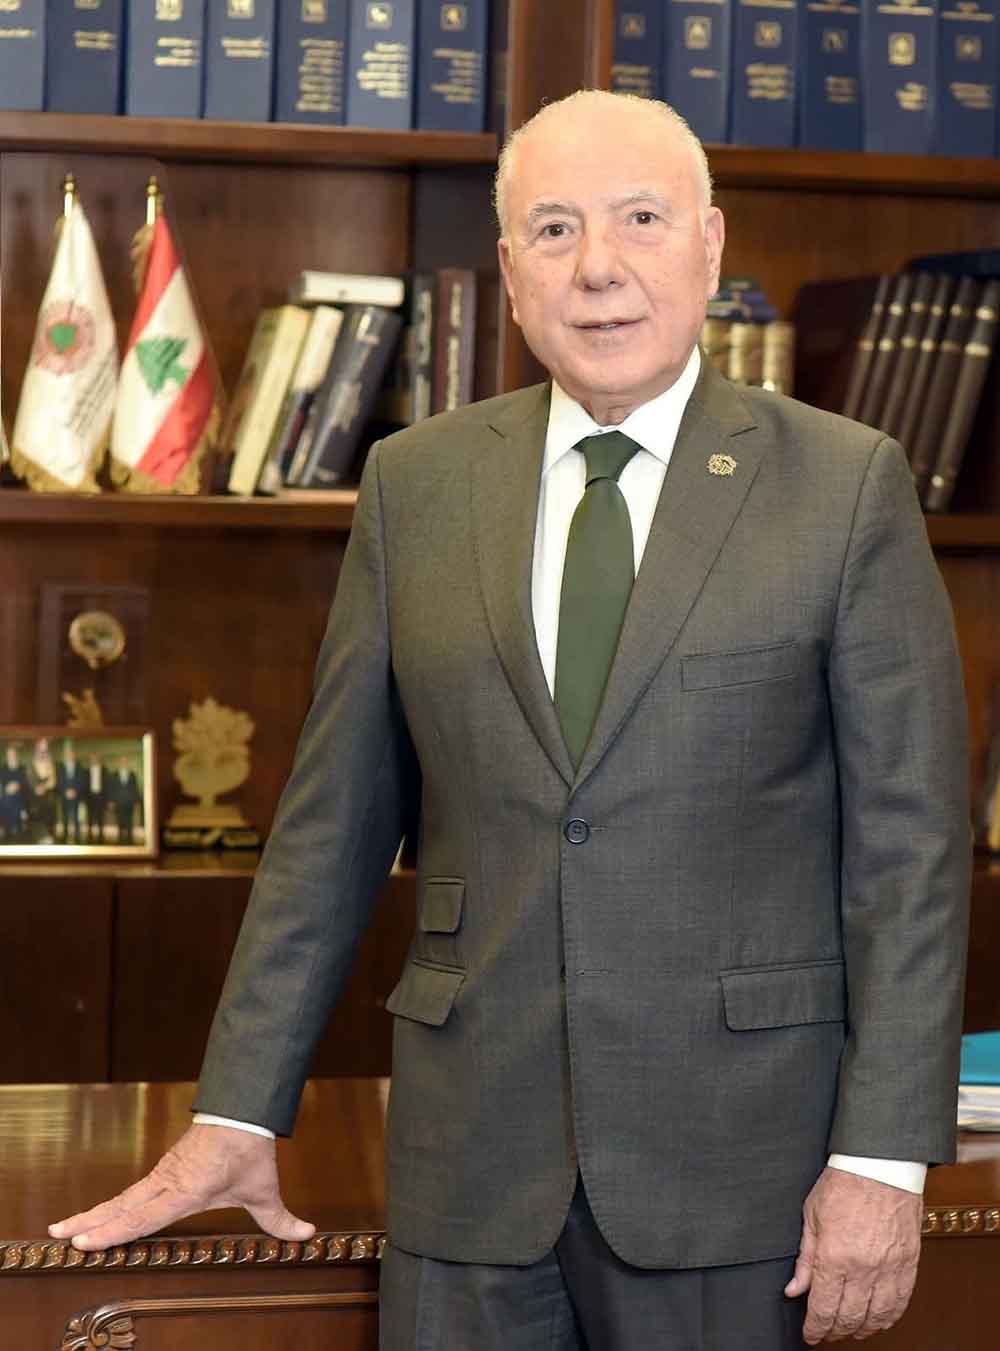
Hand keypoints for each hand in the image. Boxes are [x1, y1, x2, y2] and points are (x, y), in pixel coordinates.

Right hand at [48, 1123, 314, 1250]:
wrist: (244, 1109)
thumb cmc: (250, 1151)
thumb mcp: (264, 1189)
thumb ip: (280, 1219)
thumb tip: (306, 1235)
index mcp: (186, 1191)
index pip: (145, 1216)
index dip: (115, 1231)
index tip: (86, 1242)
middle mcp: (169, 1182)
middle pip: (124, 1205)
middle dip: (92, 1222)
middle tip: (61, 1236)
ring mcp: (164, 1173)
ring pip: (125, 1196)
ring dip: (96, 1212)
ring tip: (65, 1228)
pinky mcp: (166, 1167)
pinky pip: (135, 1189)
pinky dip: (114, 1203)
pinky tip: (101, 1213)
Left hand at [785, 1166, 921, 1342]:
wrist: (881, 1165)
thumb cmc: (844, 1183)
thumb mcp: (812, 1216)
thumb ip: (805, 1258)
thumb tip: (794, 1289)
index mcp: (834, 1255)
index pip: (823, 1308)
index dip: (815, 1328)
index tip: (810, 1335)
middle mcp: (863, 1268)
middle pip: (849, 1318)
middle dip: (835, 1331)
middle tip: (826, 1333)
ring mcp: (889, 1268)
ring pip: (877, 1317)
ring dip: (862, 1329)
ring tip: (850, 1329)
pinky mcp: (909, 1265)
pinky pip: (901, 1304)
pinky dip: (888, 1318)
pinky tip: (878, 1319)